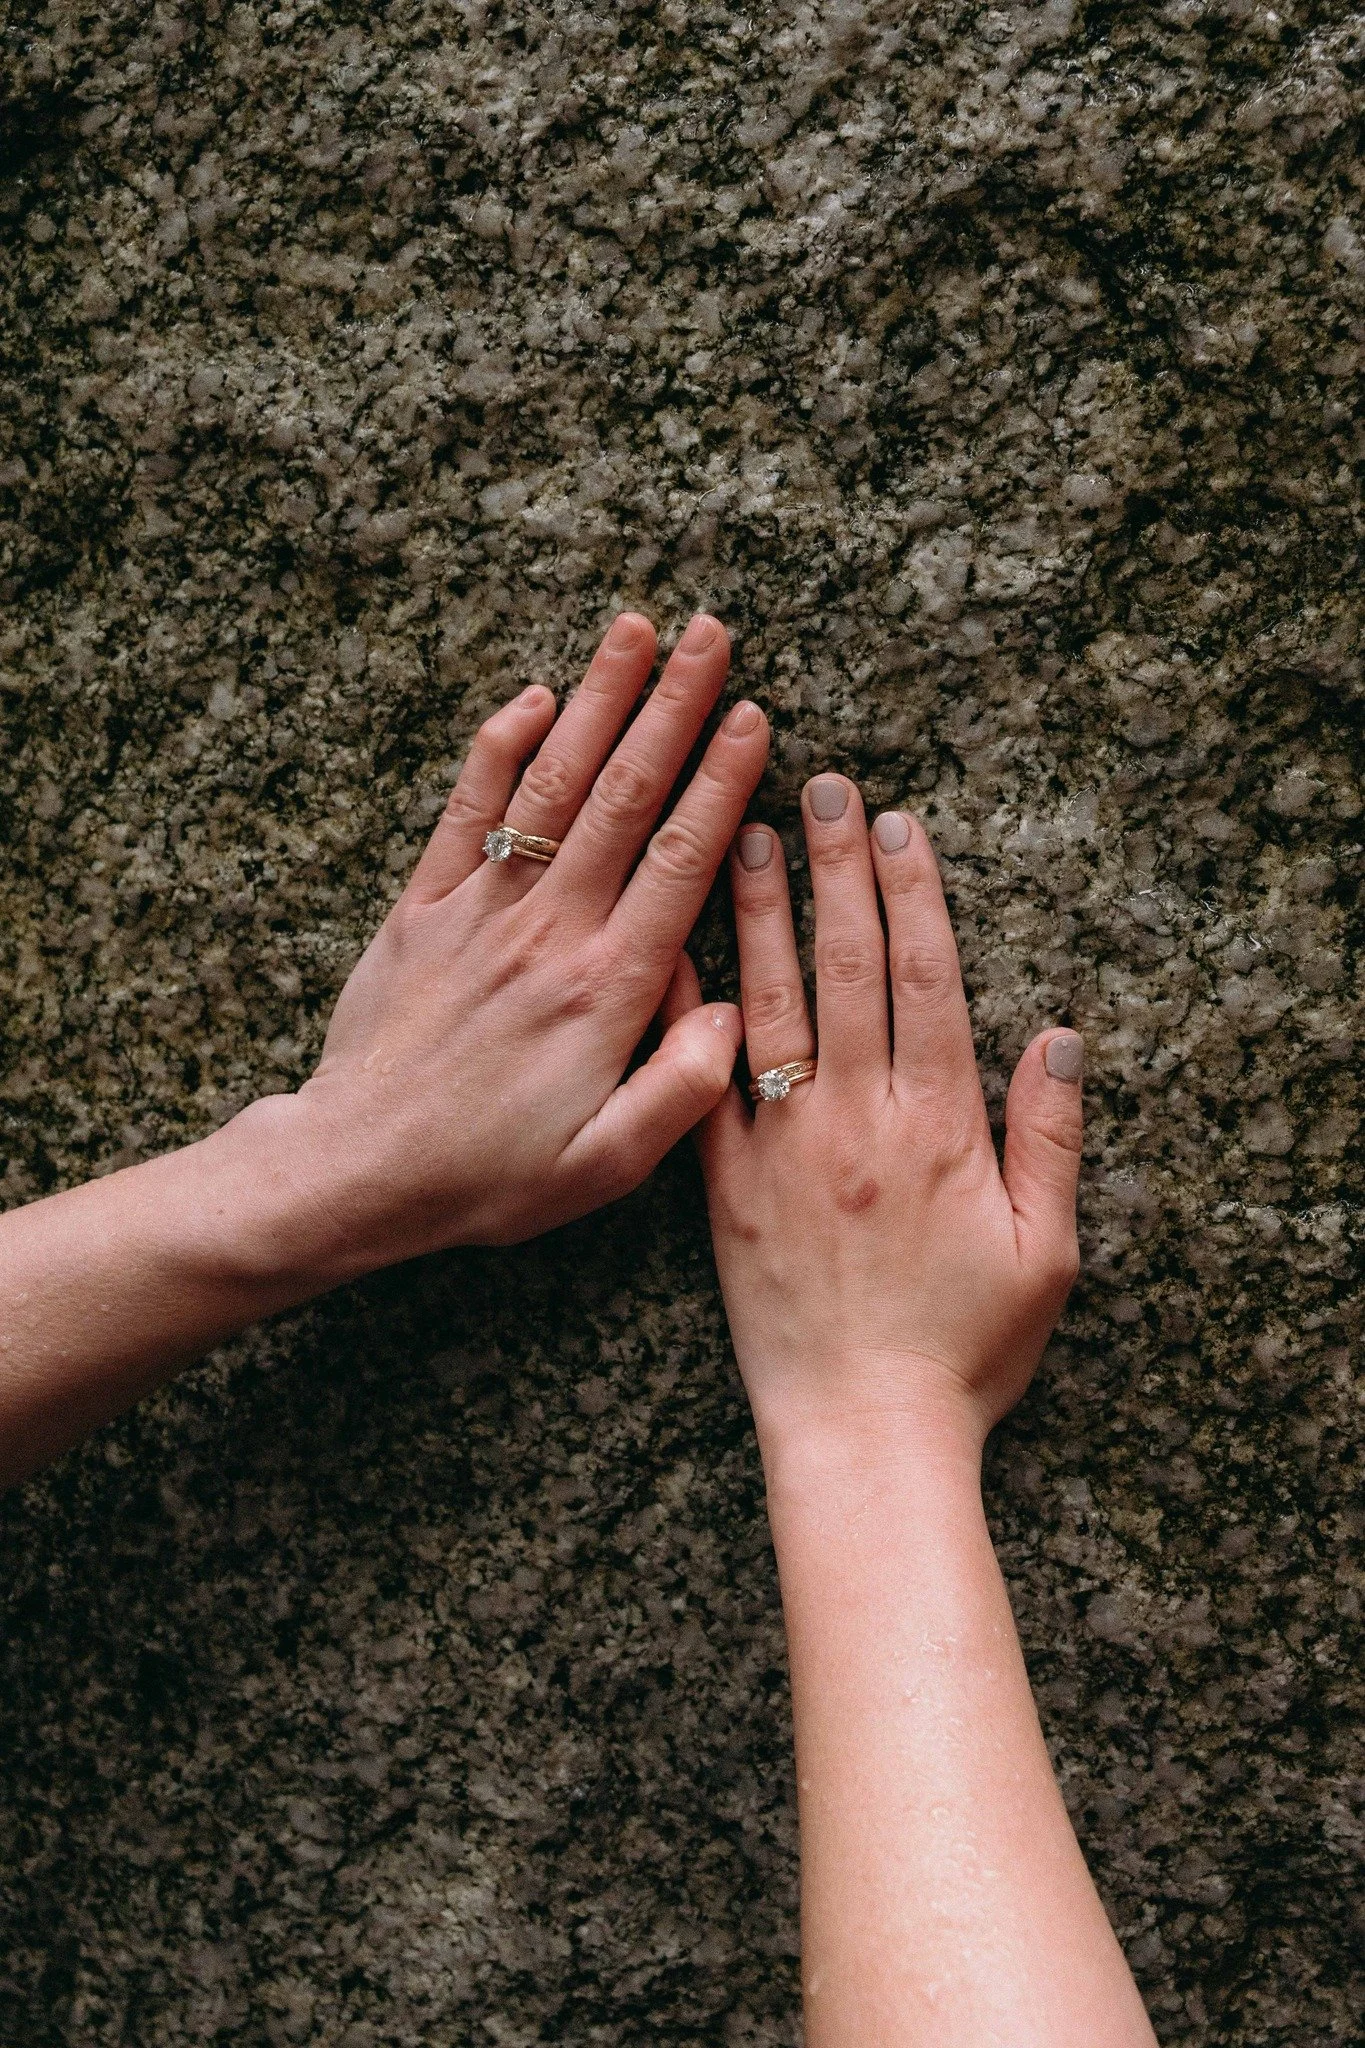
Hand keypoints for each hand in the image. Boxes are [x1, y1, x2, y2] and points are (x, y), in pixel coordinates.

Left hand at [251, 610, 768, 1278]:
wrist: (355, 1170)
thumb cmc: (485, 1176)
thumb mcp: (603, 1167)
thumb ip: (680, 1092)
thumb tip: (738, 1016)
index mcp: (606, 988)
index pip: (680, 859)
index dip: (721, 781)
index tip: (752, 717)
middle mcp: (548, 929)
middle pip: (624, 795)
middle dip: (671, 706)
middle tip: (707, 633)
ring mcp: (480, 909)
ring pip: (551, 784)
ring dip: (596, 701)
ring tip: (633, 632)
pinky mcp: (422, 909)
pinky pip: (465, 812)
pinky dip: (498, 748)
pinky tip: (534, 697)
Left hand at [686, 774, 1083, 1453]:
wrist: (862, 1432)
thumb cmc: (964, 1351)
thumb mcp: (1046, 1254)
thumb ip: (1052, 1141)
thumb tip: (1063, 1038)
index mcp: (937, 1127)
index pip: (922, 980)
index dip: (911, 895)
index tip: (897, 824)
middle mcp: (855, 1119)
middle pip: (845, 969)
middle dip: (834, 870)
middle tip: (818, 788)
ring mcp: (782, 1147)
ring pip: (770, 1004)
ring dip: (762, 912)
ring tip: (746, 832)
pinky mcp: (723, 1186)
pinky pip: (700, 1084)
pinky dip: (690, 1012)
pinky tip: (677, 948)